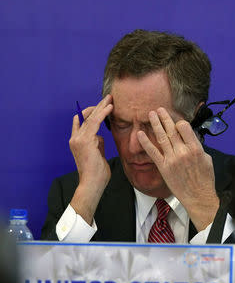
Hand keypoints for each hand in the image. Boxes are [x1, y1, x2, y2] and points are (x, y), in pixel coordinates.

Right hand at [69, 95, 112, 223]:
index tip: (100, 107)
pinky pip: (95, 122)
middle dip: (97, 107)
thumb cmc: (97, 174)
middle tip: (108, 98)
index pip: (81, 122)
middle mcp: (75, 139)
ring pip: (91, 118)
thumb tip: (100, 137)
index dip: (89, 113)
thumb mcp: (98, 156)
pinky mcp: (85, 140)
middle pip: (86, 117)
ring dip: (102, 107)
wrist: (91, 184)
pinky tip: (110, 107)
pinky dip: (103, 113)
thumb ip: (98, 145)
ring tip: (111, 99)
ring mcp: (78, 139)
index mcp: (76, 142)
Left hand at [137, 107, 218, 230]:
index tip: (175, 121)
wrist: (198, 197)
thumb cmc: (204, 180)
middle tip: (159, 109)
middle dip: (164, 117)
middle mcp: (182, 152)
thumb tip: (190, 139)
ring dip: (155, 124)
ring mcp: (172, 159)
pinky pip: (153, 152)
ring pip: (161, 137)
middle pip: (171, 129)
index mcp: (195, 148)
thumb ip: (197, 147)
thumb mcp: (207, 159)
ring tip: (150, 114)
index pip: (184, 127)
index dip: (178, 121)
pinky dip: (145, 142)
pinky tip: (140, 134)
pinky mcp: (163, 167)